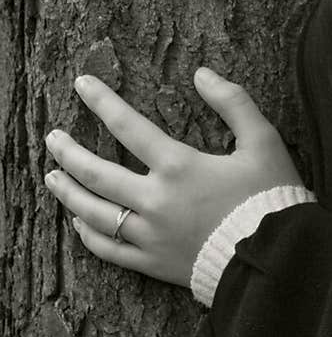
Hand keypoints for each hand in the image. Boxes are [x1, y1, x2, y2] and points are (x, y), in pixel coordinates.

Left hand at [44, 68, 303, 287]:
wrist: (274, 257)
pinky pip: (109, 249)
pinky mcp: (152, 262)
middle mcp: (156, 200)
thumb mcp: (262, 139)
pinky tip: (78, 222)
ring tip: (52, 176)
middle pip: (98, 173)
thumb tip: (202, 74)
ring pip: (94, 213)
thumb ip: (233, 101)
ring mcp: (149, 235)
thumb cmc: (269, 194)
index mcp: (179, 166)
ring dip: (69, 192)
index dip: (102, 102)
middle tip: (52, 138)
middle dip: (70, 152)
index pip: (129, 126)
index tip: (81, 84)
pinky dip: (88, 235)